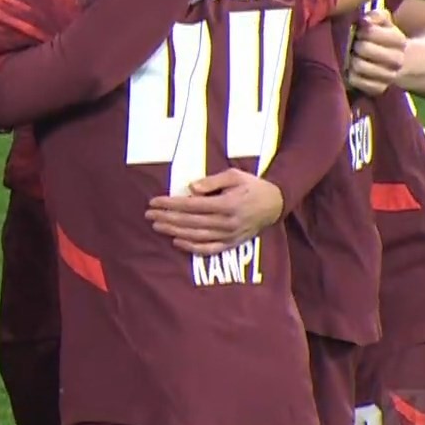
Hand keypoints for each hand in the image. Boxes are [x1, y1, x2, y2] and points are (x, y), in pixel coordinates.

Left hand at [146, 168, 283, 254]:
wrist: (275, 204)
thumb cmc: (251, 186)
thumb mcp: (234, 175)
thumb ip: (212, 182)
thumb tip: (190, 188)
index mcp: (227, 204)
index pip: (191, 205)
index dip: (170, 204)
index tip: (154, 202)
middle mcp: (227, 222)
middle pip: (190, 222)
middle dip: (166, 218)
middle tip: (149, 215)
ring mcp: (229, 235)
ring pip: (196, 236)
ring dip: (174, 232)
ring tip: (157, 226)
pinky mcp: (232, 243)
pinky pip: (209, 249)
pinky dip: (191, 247)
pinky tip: (177, 242)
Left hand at [345, 8, 406, 95]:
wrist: (395, 63)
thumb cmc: (382, 38)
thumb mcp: (383, 23)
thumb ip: (375, 16)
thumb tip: (365, 21)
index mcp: (399, 40)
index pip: (370, 31)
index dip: (360, 30)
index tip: (360, 33)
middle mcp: (397, 60)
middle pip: (363, 48)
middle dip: (354, 44)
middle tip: (355, 45)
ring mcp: (389, 77)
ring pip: (358, 65)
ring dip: (351, 59)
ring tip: (354, 57)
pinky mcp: (378, 89)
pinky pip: (356, 81)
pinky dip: (350, 74)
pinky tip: (353, 70)